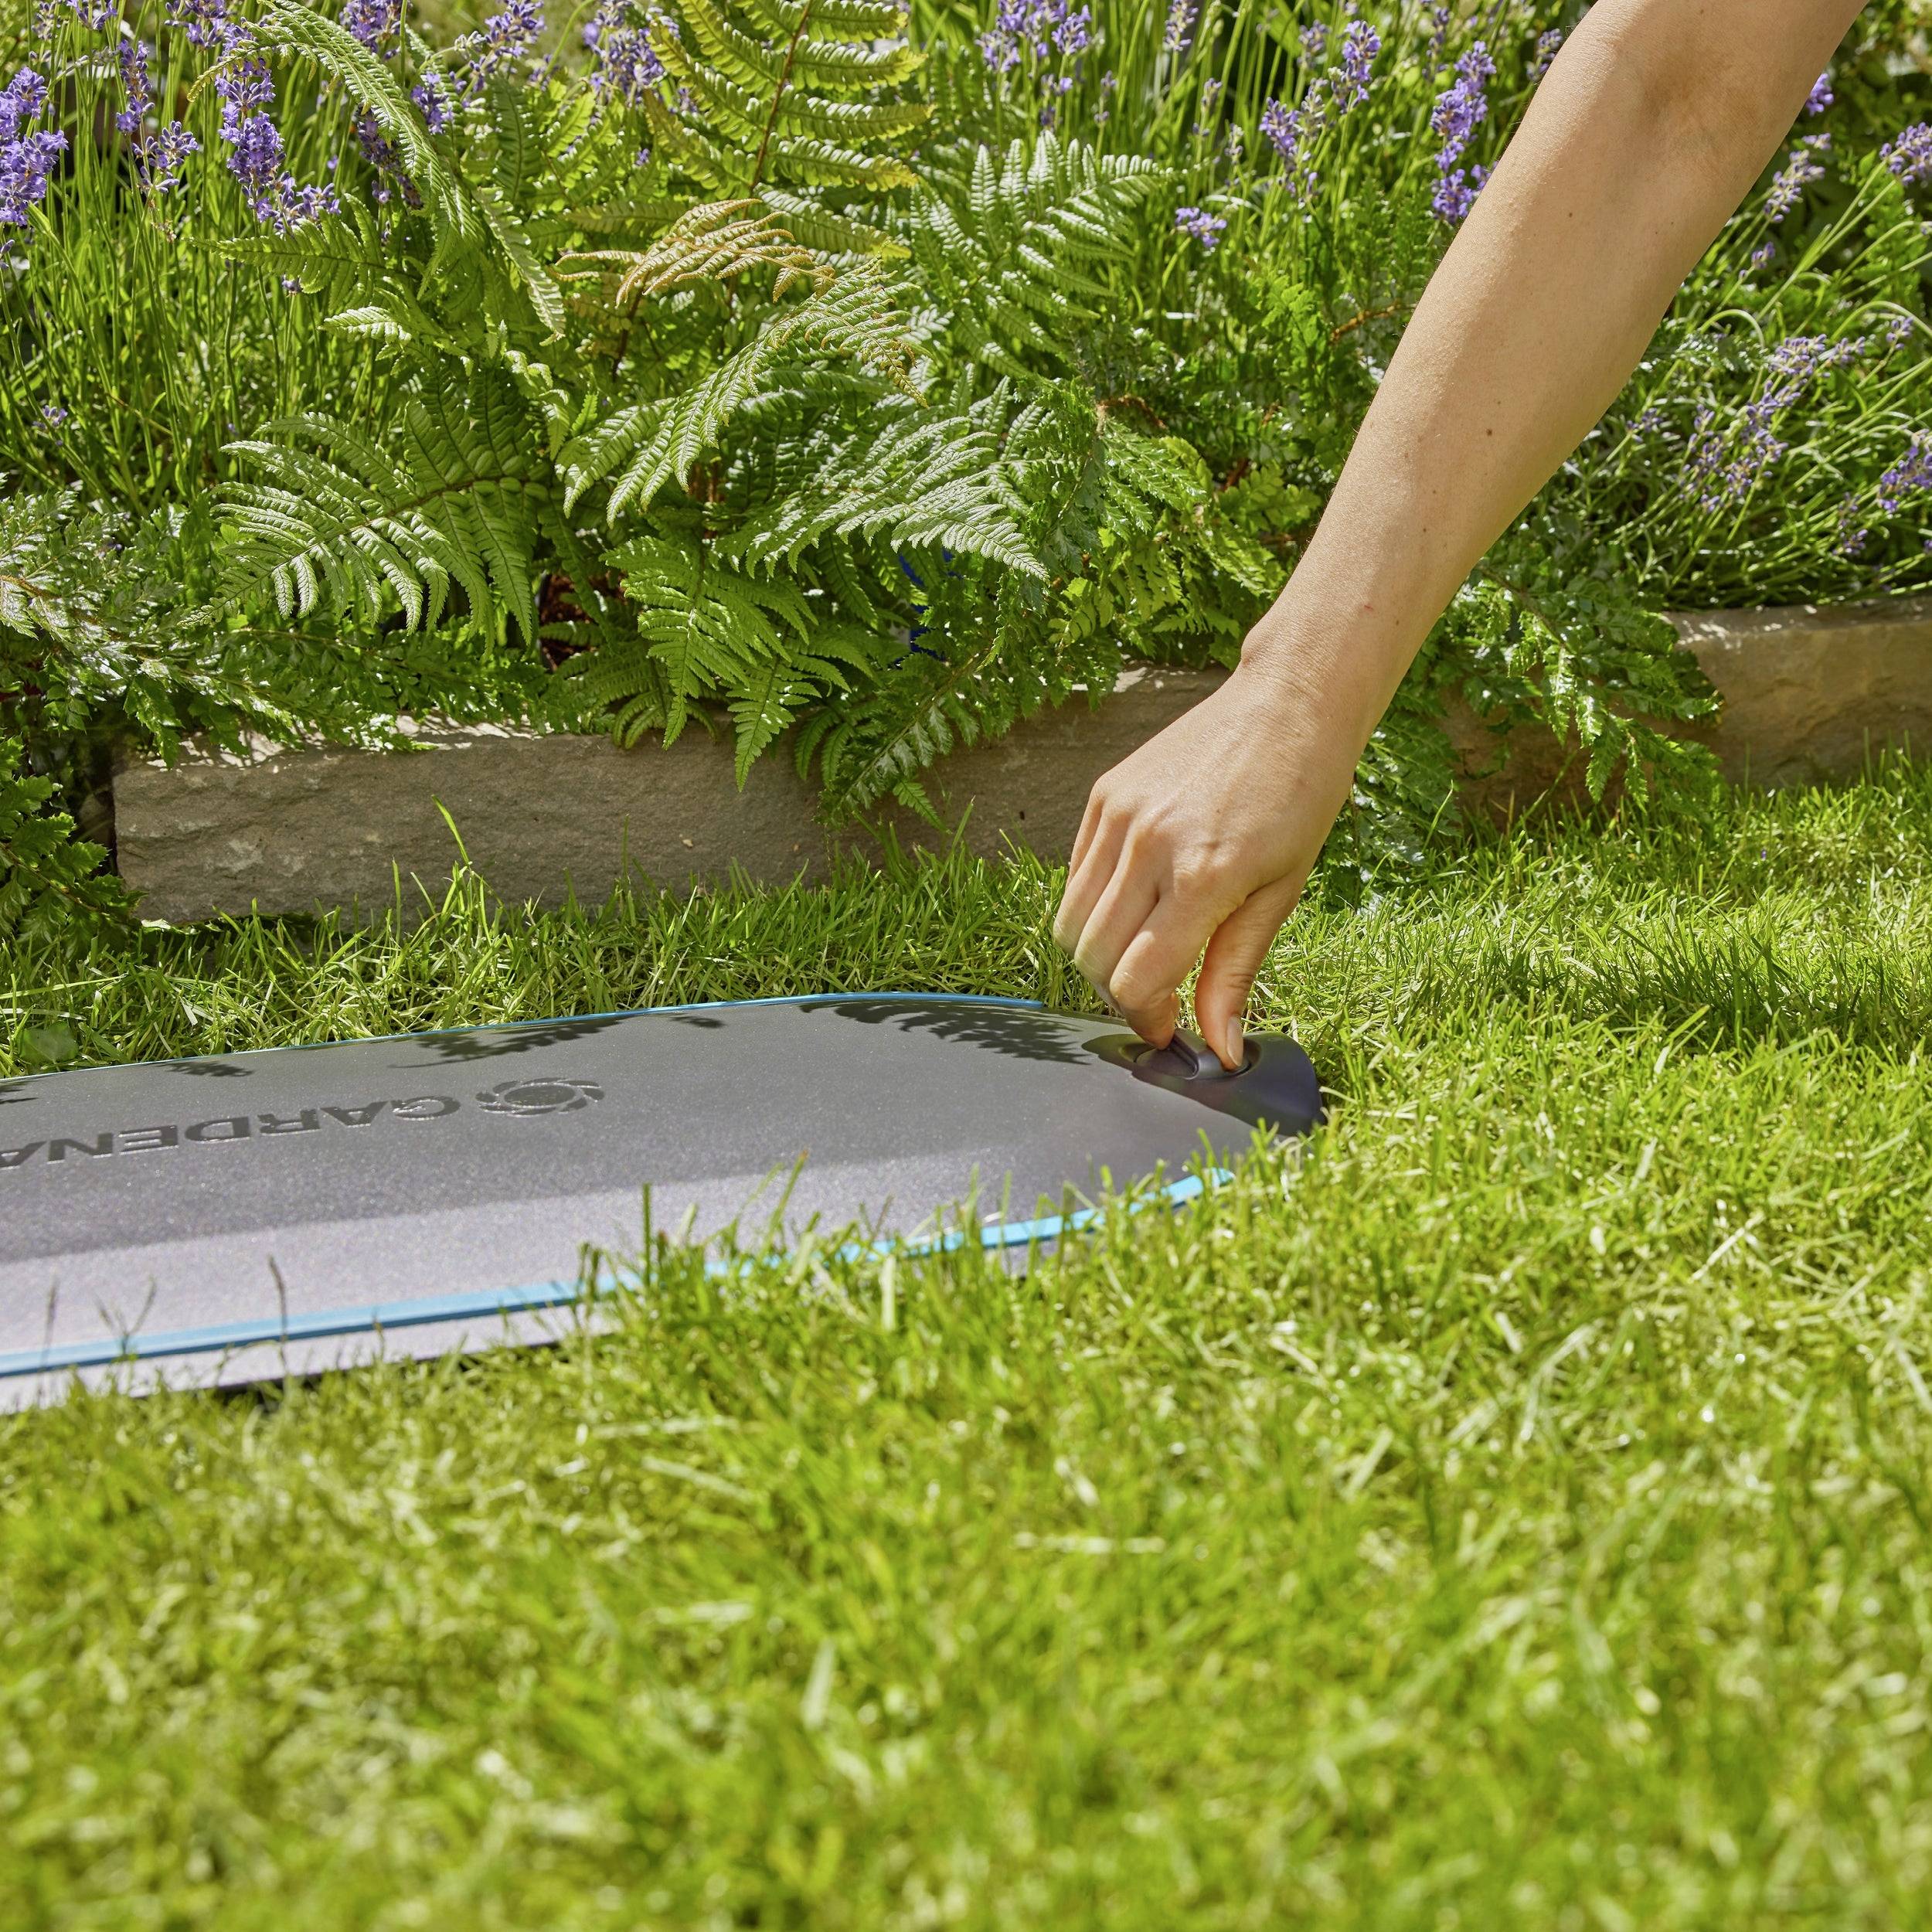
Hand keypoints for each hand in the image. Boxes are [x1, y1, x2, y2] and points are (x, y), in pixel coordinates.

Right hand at [1053, 645, 1364, 1067]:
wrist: (1290, 702)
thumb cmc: (1301, 797)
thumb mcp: (1281, 893)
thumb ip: (1236, 973)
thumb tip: (1220, 1048)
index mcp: (1203, 875)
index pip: (1136, 981)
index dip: (1147, 1020)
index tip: (1169, 1030)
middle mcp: (1149, 844)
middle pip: (1095, 959)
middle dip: (1120, 996)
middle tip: (1157, 1000)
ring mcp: (1119, 816)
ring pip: (1072, 922)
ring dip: (1100, 957)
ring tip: (1143, 956)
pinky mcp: (1104, 794)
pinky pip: (1076, 876)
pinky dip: (1095, 907)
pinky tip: (1137, 904)